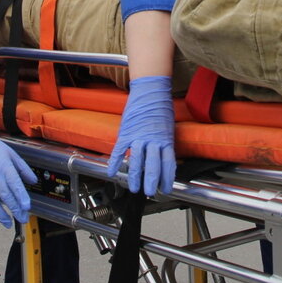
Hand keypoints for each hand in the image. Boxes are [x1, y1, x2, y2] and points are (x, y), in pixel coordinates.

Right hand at [0, 120, 37, 227]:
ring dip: (0, 214)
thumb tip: (33, 180)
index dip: (21, 196)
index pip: (14, 183)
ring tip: (8, 223)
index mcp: (4, 166)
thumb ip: (23, 168)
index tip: (27, 207)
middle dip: (14, 209)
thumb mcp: (11, 154)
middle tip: (22, 219)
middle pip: (4, 195)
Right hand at [107, 76, 175, 195]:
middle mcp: (153, 140)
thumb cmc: (160, 107)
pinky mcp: (126, 132)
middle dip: (151, 182)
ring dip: (135, 176)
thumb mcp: (167, 128)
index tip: (166, 189)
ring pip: (136, 160)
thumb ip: (165, 145)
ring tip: (134, 188)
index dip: (167, 178)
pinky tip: (113, 172)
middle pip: (153, 165)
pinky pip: (120, 150)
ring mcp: (138, 136)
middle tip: (149, 192)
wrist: (150, 89)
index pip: (168, 164)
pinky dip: (116, 162)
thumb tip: (164, 160)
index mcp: (166, 140)